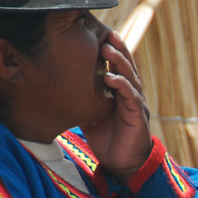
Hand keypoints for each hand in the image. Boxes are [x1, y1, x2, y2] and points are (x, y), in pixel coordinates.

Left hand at [81, 31, 153, 181]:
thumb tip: (60, 86)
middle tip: (106, 34)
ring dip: (119, 63)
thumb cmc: (108, 139)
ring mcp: (136, 104)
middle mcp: (131, 94)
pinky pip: (130, 97)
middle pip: (127, 66)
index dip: (112, 50)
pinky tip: (111, 78)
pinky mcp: (137, 116)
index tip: (101, 34)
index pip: (118, 66)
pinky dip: (121, 86)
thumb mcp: (91, 114)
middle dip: (117, 49)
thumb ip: (84, 98)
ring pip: (129, 77)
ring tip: (107, 50)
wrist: (123, 163)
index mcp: (121, 92)